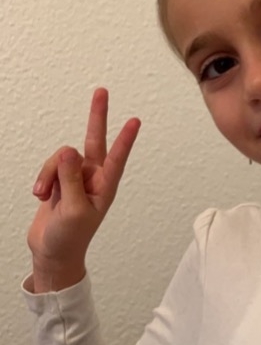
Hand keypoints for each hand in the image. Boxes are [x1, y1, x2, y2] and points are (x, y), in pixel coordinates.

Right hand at [28, 88, 140, 291]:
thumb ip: (70, 179)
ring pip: (62, 157)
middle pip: (94, 140)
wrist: (52, 253)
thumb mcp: (73, 210)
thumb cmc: (70, 238)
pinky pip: (50, 166)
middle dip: (97, 116)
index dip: (125, 139)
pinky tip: (41, 195)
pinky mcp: (58, 180)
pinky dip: (42, 178)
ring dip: (49, 173)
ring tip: (44, 194)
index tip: (135, 121)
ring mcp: (75, 178)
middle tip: (102, 92)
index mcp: (104, 187)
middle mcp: (92, 178)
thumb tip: (68, 150)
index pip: (117, 158)